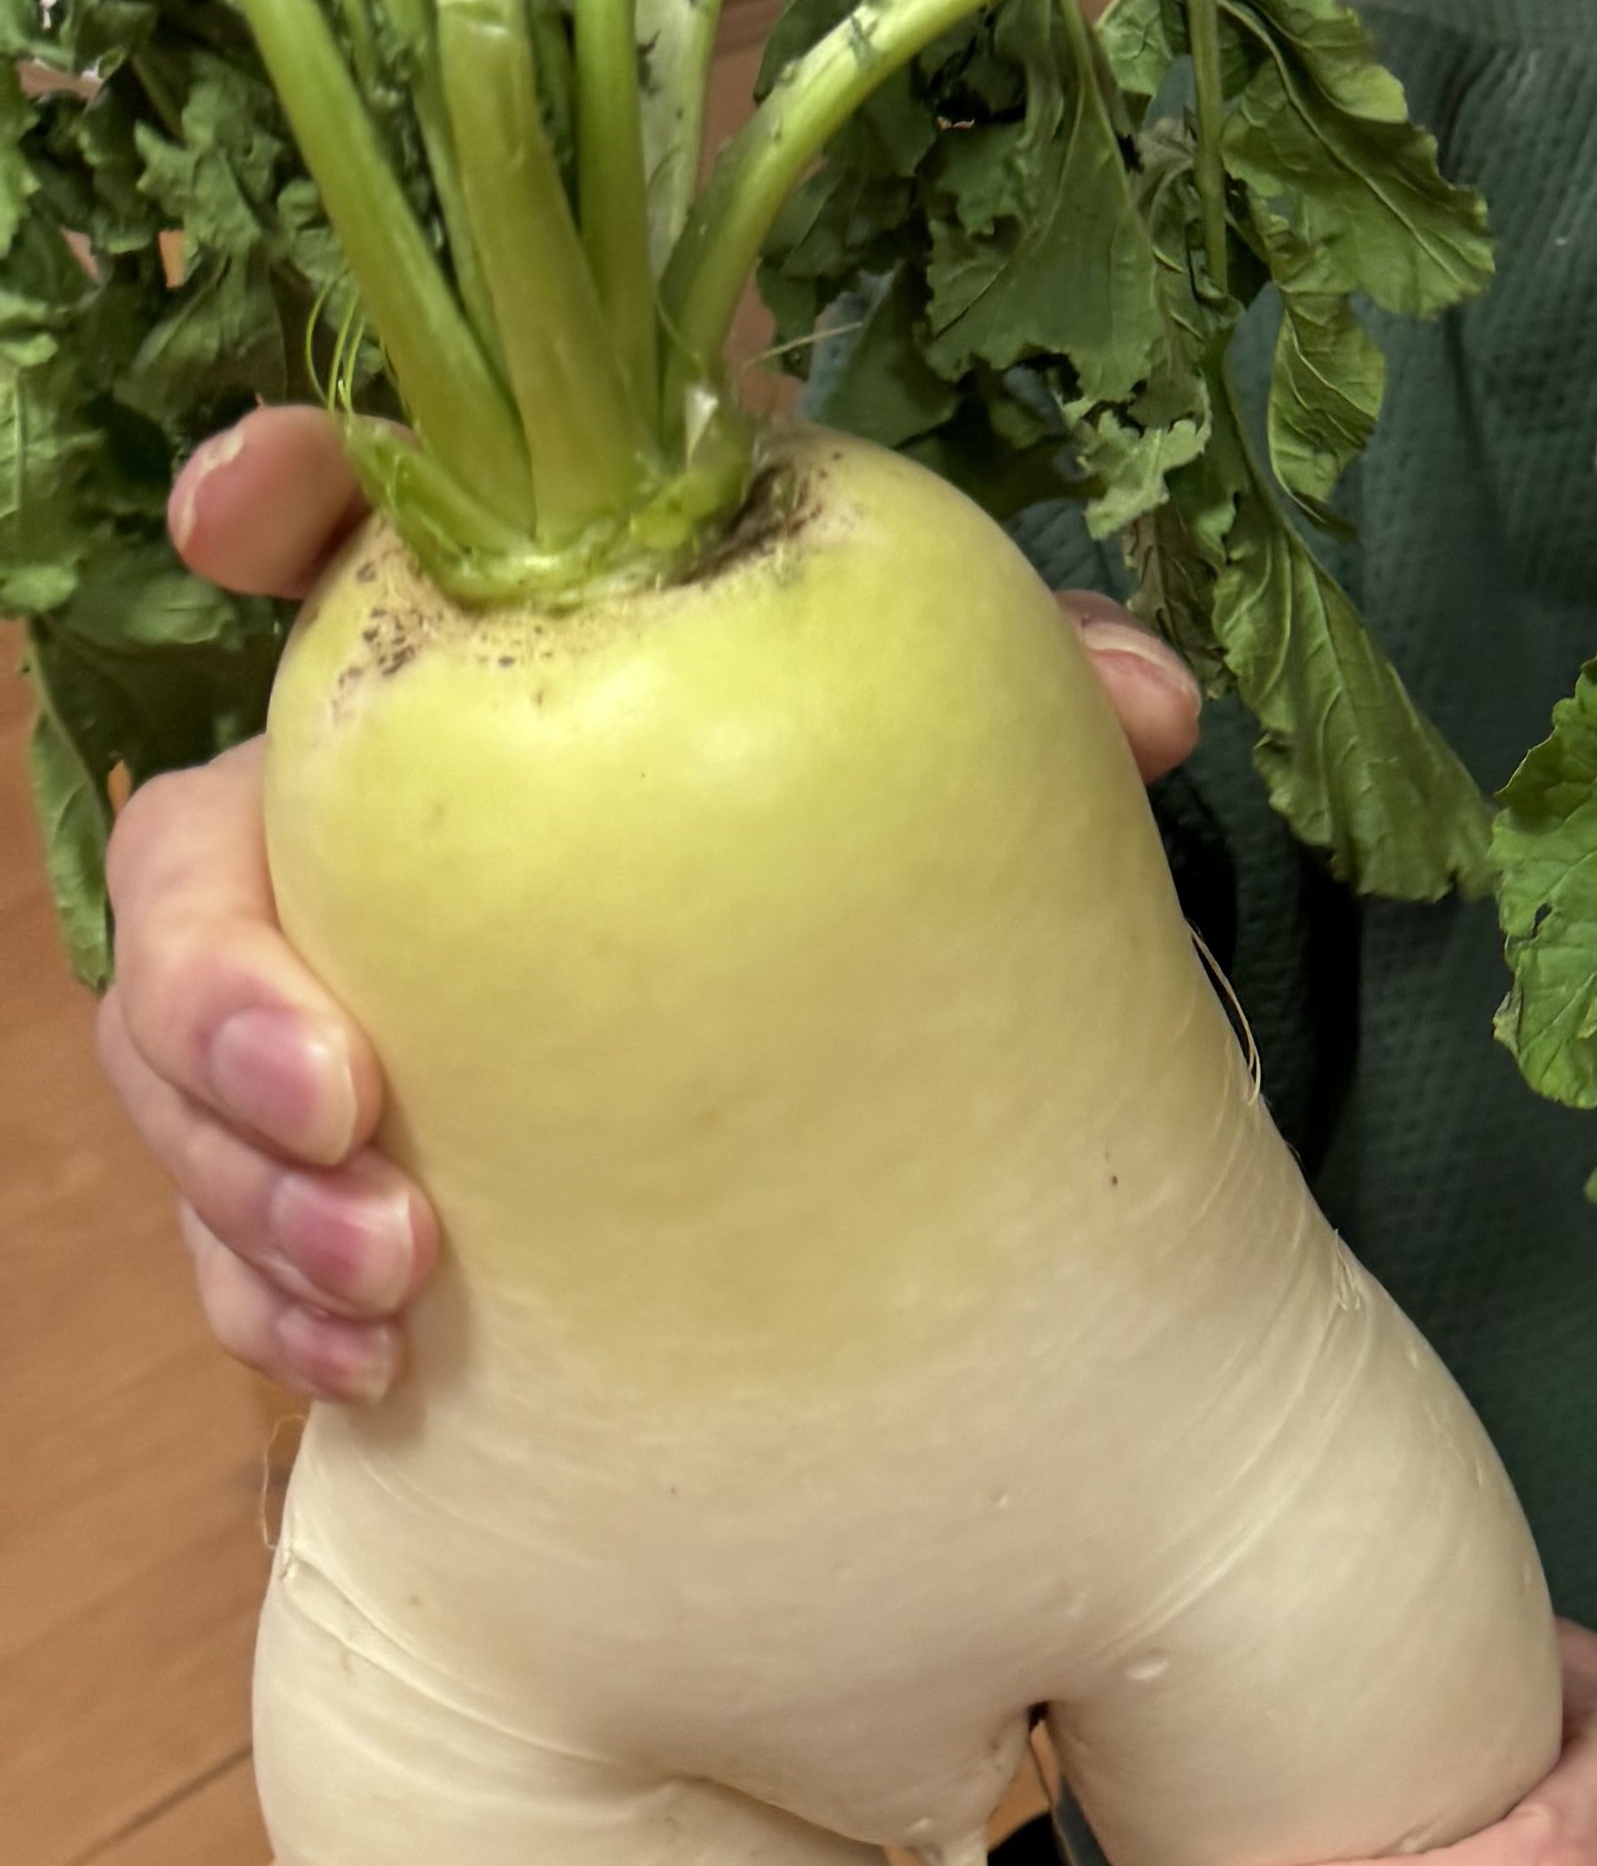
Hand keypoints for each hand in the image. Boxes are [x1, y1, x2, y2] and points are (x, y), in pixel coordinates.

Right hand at [97, 402, 1204, 1398]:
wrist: (840, 1088)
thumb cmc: (843, 843)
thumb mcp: (935, 757)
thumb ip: (1029, 699)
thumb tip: (1145, 705)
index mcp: (471, 674)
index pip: (328, 540)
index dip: (260, 498)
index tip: (233, 519)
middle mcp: (352, 830)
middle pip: (190, 867)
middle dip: (219, 980)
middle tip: (345, 1096)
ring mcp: (313, 1002)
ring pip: (181, 1072)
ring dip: (251, 1186)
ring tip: (396, 1273)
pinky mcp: (321, 1169)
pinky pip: (234, 1240)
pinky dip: (276, 1305)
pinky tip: (369, 1367)